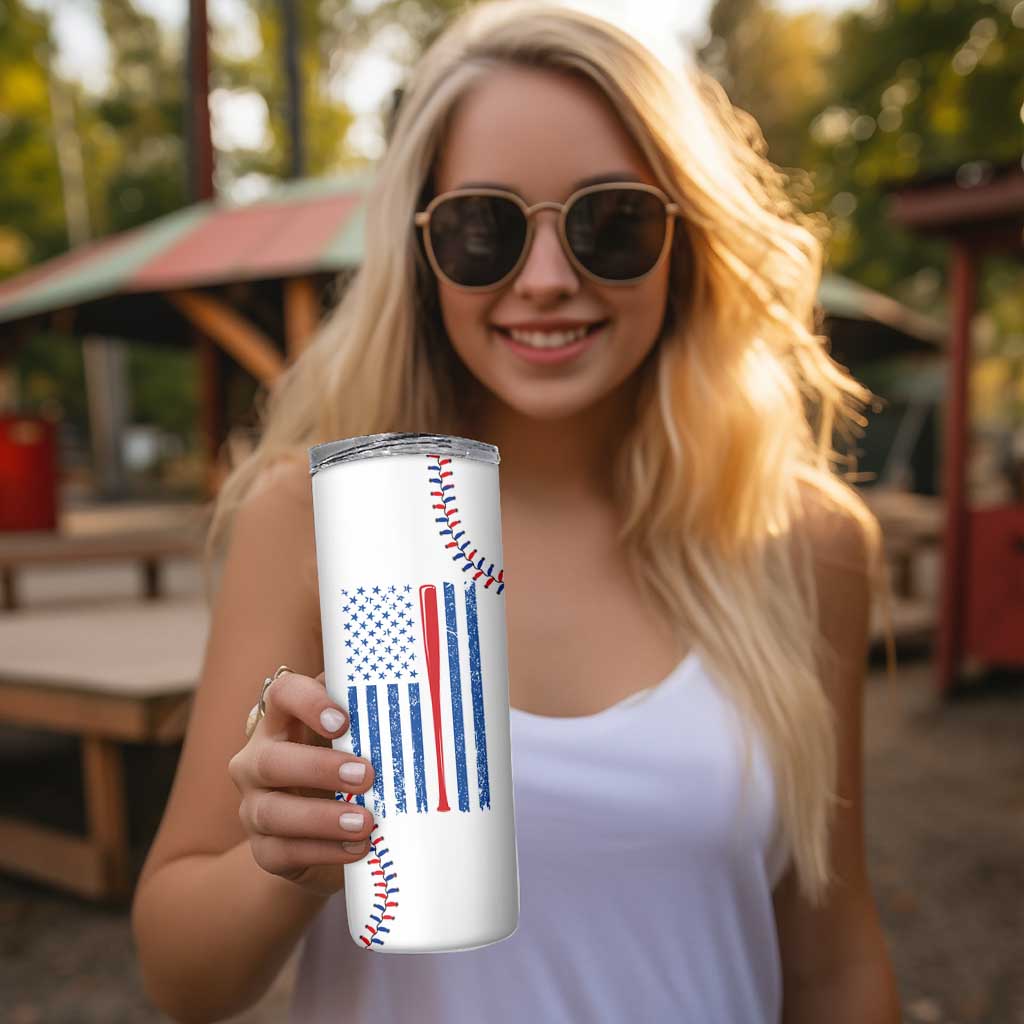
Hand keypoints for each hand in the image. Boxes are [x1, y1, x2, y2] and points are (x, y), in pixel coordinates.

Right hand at [228, 669, 375, 894]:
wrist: (329, 834)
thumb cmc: (347, 769)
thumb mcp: (357, 740)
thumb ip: (371, 718)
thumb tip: (421, 699)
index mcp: (281, 722)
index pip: (282, 694)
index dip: (307, 703)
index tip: (343, 721)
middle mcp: (257, 761)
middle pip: (271, 760)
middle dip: (319, 768)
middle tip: (366, 775)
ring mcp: (254, 807)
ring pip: (273, 812)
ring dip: (322, 817)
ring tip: (366, 822)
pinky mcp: (263, 850)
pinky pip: (283, 852)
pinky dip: (323, 851)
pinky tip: (357, 847)